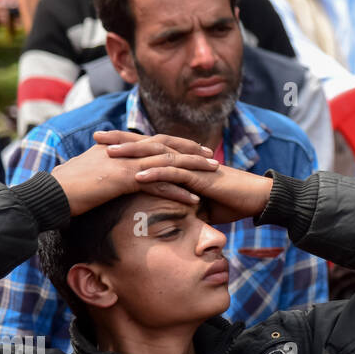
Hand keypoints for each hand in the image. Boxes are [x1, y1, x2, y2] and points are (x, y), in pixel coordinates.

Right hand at [50, 131, 219, 214]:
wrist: (48, 195)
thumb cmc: (66, 188)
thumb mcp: (90, 172)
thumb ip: (107, 167)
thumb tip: (118, 173)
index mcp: (117, 146)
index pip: (152, 141)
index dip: (175, 144)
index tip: (193, 149)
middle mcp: (123, 150)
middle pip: (165, 147)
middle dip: (190, 152)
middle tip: (211, 157)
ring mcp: (124, 163)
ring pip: (167, 162)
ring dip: (192, 168)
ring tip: (212, 174)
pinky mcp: (122, 179)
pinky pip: (157, 185)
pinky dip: (177, 192)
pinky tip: (194, 200)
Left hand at [102, 134, 274, 224]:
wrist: (258, 199)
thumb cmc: (232, 201)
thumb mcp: (199, 204)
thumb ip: (181, 203)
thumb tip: (167, 215)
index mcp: (184, 163)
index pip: (150, 150)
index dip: (126, 145)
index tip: (102, 145)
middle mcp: (186, 159)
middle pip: (149, 145)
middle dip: (121, 141)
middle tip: (96, 138)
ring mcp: (194, 166)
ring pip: (158, 155)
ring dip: (133, 154)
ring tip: (109, 154)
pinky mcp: (203, 176)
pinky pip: (176, 173)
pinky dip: (156, 173)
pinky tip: (138, 174)